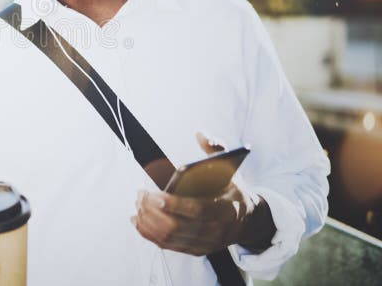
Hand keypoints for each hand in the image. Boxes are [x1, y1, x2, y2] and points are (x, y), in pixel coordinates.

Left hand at [130, 132, 274, 255]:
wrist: (246, 219)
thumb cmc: (232, 189)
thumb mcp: (230, 168)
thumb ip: (216, 150)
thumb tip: (200, 134)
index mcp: (226, 209)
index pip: (197, 210)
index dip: (174, 204)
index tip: (155, 194)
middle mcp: (216, 230)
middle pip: (178, 226)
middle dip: (153, 211)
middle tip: (141, 194)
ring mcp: (205, 243)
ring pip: (169, 237)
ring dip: (148, 221)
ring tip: (138, 203)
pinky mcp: (195, 249)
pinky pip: (167, 245)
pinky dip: (148, 233)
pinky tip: (137, 220)